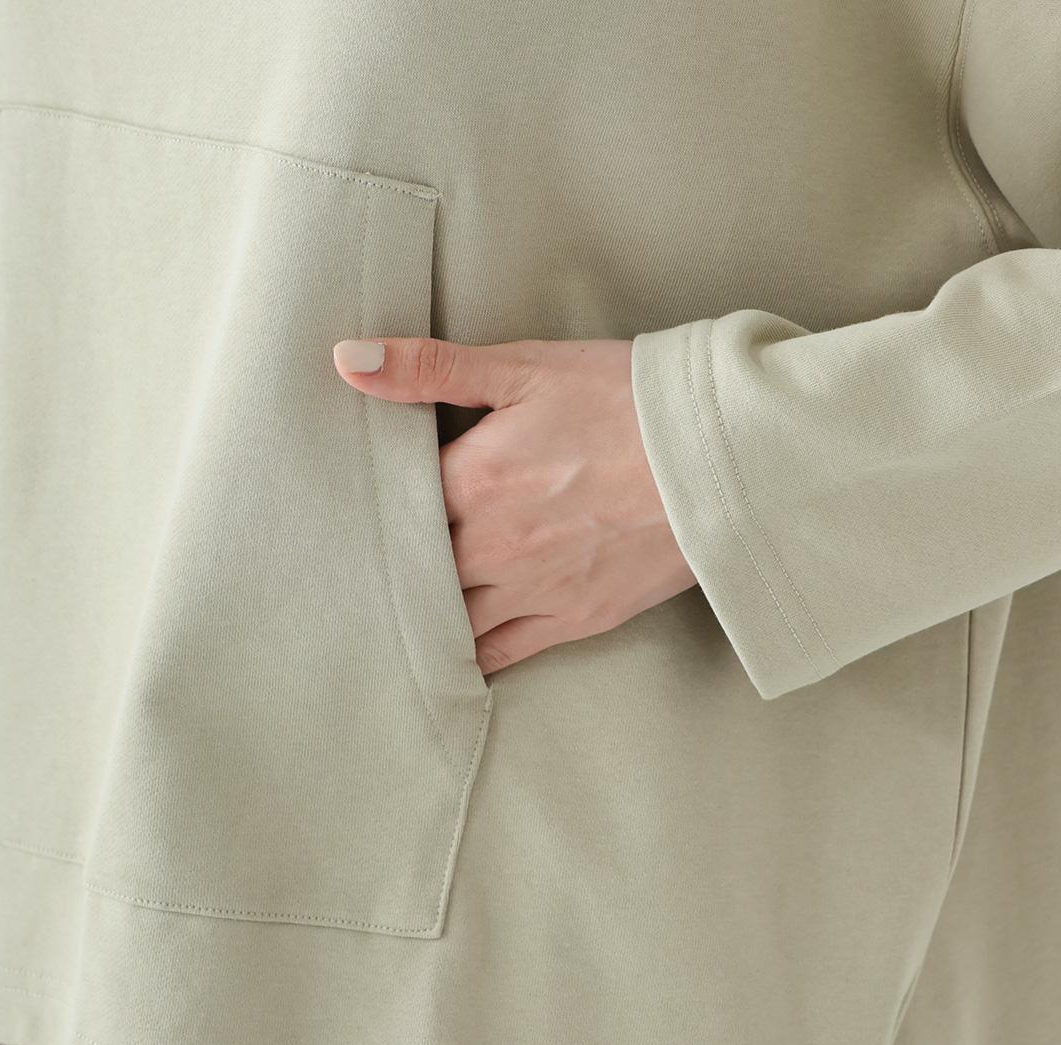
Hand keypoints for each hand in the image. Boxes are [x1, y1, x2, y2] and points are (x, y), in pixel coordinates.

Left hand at [332, 336, 696, 674]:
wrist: (723, 454)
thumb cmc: (627, 400)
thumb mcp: (527, 366)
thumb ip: (432, 368)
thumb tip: (348, 362)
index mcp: (472, 482)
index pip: (395, 507)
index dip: (378, 505)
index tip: (361, 507)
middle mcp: (491, 547)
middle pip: (415, 572)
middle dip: (393, 567)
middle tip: (362, 568)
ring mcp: (532, 590)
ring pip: (451, 619)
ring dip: (426, 614)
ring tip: (398, 610)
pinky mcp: (573, 618)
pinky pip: (501, 652)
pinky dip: (470, 656)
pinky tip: (449, 654)